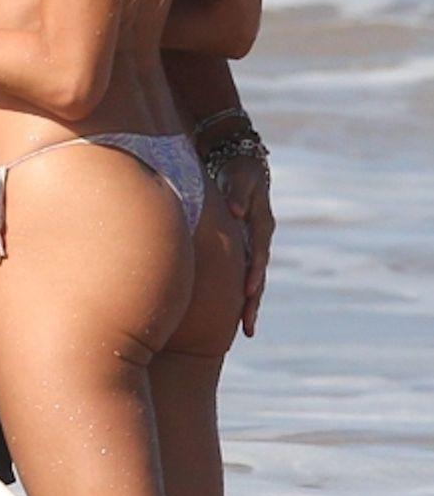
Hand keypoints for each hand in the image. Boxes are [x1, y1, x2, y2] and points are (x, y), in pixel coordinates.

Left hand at [213, 154, 273, 336]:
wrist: (240, 164)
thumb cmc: (238, 170)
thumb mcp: (240, 176)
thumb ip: (238, 192)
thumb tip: (236, 211)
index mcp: (262, 224)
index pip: (259, 253)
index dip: (255, 273)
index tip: (248, 292)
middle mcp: (260, 239)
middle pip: (259, 274)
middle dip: (254, 302)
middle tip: (247, 327)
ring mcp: (253, 245)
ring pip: (253, 279)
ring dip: (249, 305)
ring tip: (245, 331)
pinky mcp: (242, 247)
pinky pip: (241, 273)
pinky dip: (239, 293)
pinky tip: (233, 314)